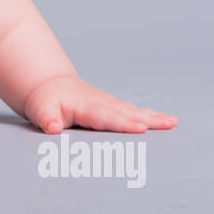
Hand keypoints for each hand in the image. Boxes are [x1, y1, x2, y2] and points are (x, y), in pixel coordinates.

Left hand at [22, 75, 176, 133]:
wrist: (49, 85)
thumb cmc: (45, 101)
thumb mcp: (40, 109)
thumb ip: (47, 118)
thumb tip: (52, 127)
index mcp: (85, 106)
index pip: (107, 117)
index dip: (124, 123)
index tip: (141, 128)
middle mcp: (101, 103)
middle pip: (127, 113)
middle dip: (148, 119)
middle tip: (169, 125)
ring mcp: (108, 103)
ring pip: (133, 111)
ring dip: (153, 117)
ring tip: (172, 123)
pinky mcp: (112, 106)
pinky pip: (132, 111)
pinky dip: (149, 115)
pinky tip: (164, 121)